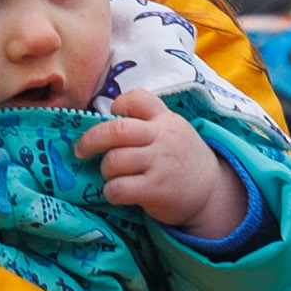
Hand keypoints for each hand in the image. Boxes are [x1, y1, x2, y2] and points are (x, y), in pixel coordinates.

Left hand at [74, 88, 248, 236]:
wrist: (210, 191)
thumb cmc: (179, 158)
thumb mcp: (172, 131)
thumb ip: (146, 123)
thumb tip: (101, 124)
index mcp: (164, 119)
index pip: (137, 98)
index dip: (117, 106)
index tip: (111, 118)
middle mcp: (162, 138)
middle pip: (116, 130)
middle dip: (91, 140)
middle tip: (81, 150)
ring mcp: (160, 164)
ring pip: (114, 161)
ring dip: (105, 170)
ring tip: (111, 175)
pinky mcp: (156, 190)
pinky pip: (119, 188)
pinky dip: (110, 192)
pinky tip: (116, 193)